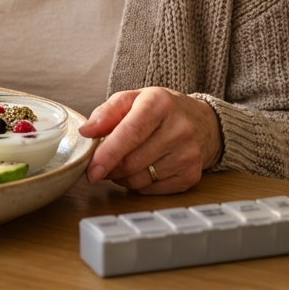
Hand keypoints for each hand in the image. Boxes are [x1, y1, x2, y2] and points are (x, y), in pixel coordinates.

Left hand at [78, 87, 222, 193]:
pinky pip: (152, 190)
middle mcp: (179, 129)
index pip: (131, 134)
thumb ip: (107, 112)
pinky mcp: (191, 175)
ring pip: (140, 180)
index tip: (91, 170)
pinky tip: (141, 169)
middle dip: (110, 168)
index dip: (108, 154)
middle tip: (102, 163)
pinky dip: (139, 185)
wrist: (202, 123)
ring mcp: (188, 155)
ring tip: (123, 163)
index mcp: (160, 104)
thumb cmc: (161, 110)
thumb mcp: (133, 99)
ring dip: (122, 177)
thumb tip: (86, 131)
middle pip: (132, 162)